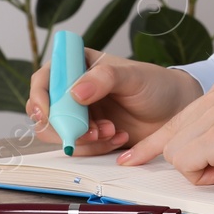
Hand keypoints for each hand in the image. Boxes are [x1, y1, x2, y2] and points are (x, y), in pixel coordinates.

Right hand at [26, 47, 202, 155]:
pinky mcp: (89, 135)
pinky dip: (95, 147)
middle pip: (44, 111)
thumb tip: (74, 92)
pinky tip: (119, 137)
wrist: (174, 112)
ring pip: (58, 133)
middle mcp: (73, 90)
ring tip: (111, 131)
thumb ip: (105, 79)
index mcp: (79, 66)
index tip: (46, 112)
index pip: (44, 78)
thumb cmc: (156, 86)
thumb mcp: (133, 77)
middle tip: (91, 130)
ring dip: (82, 138)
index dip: (39, 95)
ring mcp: (80, 114)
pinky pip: (78, 147)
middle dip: (64, 125)